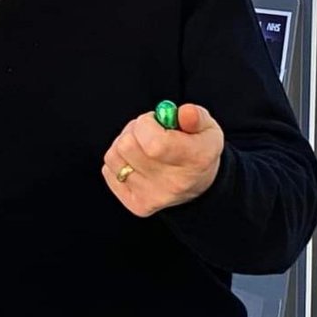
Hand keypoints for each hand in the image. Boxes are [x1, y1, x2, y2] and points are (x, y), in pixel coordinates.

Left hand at [101, 103, 223, 216]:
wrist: (199, 186)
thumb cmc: (199, 150)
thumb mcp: (207, 128)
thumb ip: (196, 116)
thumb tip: (184, 112)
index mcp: (194, 159)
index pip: (153, 143)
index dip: (146, 124)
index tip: (156, 122)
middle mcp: (173, 183)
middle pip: (127, 146)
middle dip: (133, 131)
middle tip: (148, 132)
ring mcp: (153, 196)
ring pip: (114, 156)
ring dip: (123, 144)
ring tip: (142, 145)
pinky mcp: (137, 204)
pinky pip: (109, 170)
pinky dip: (118, 161)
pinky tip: (136, 161)